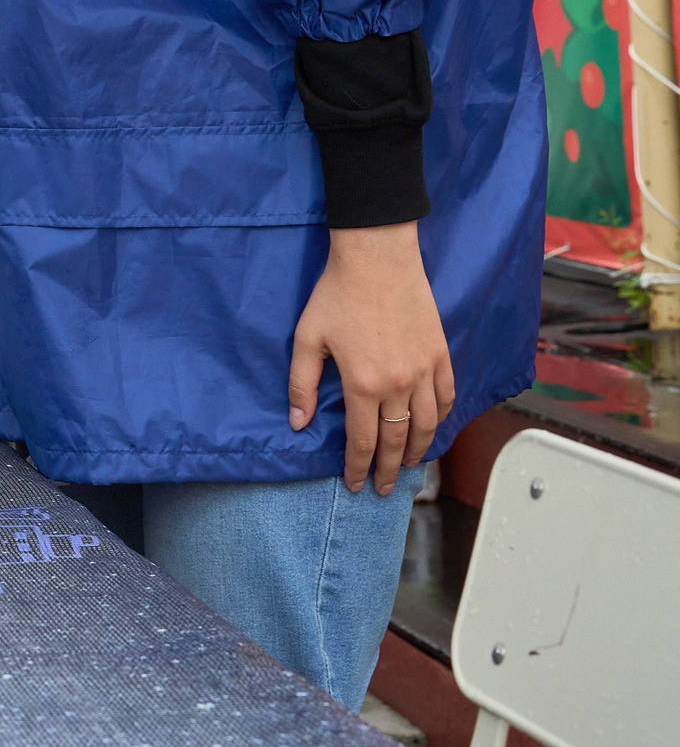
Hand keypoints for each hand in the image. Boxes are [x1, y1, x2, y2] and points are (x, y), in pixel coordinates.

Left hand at [288, 222, 454, 493]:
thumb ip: (302, 384)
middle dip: (388, 470)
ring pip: (428, 425)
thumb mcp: (306, 338)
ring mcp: (425, 370)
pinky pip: (446, 398)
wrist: (377, 258)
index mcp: (363, 384)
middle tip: (383, 488)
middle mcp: (399, 384)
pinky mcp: (441, 355)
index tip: (356, 484)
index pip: (363, 441)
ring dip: (417, 450)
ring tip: (407, 466)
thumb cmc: (337, 293)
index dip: (359, 467)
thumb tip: (299, 422)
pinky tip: (431, 429)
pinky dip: (441, 420)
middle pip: (396, 441)